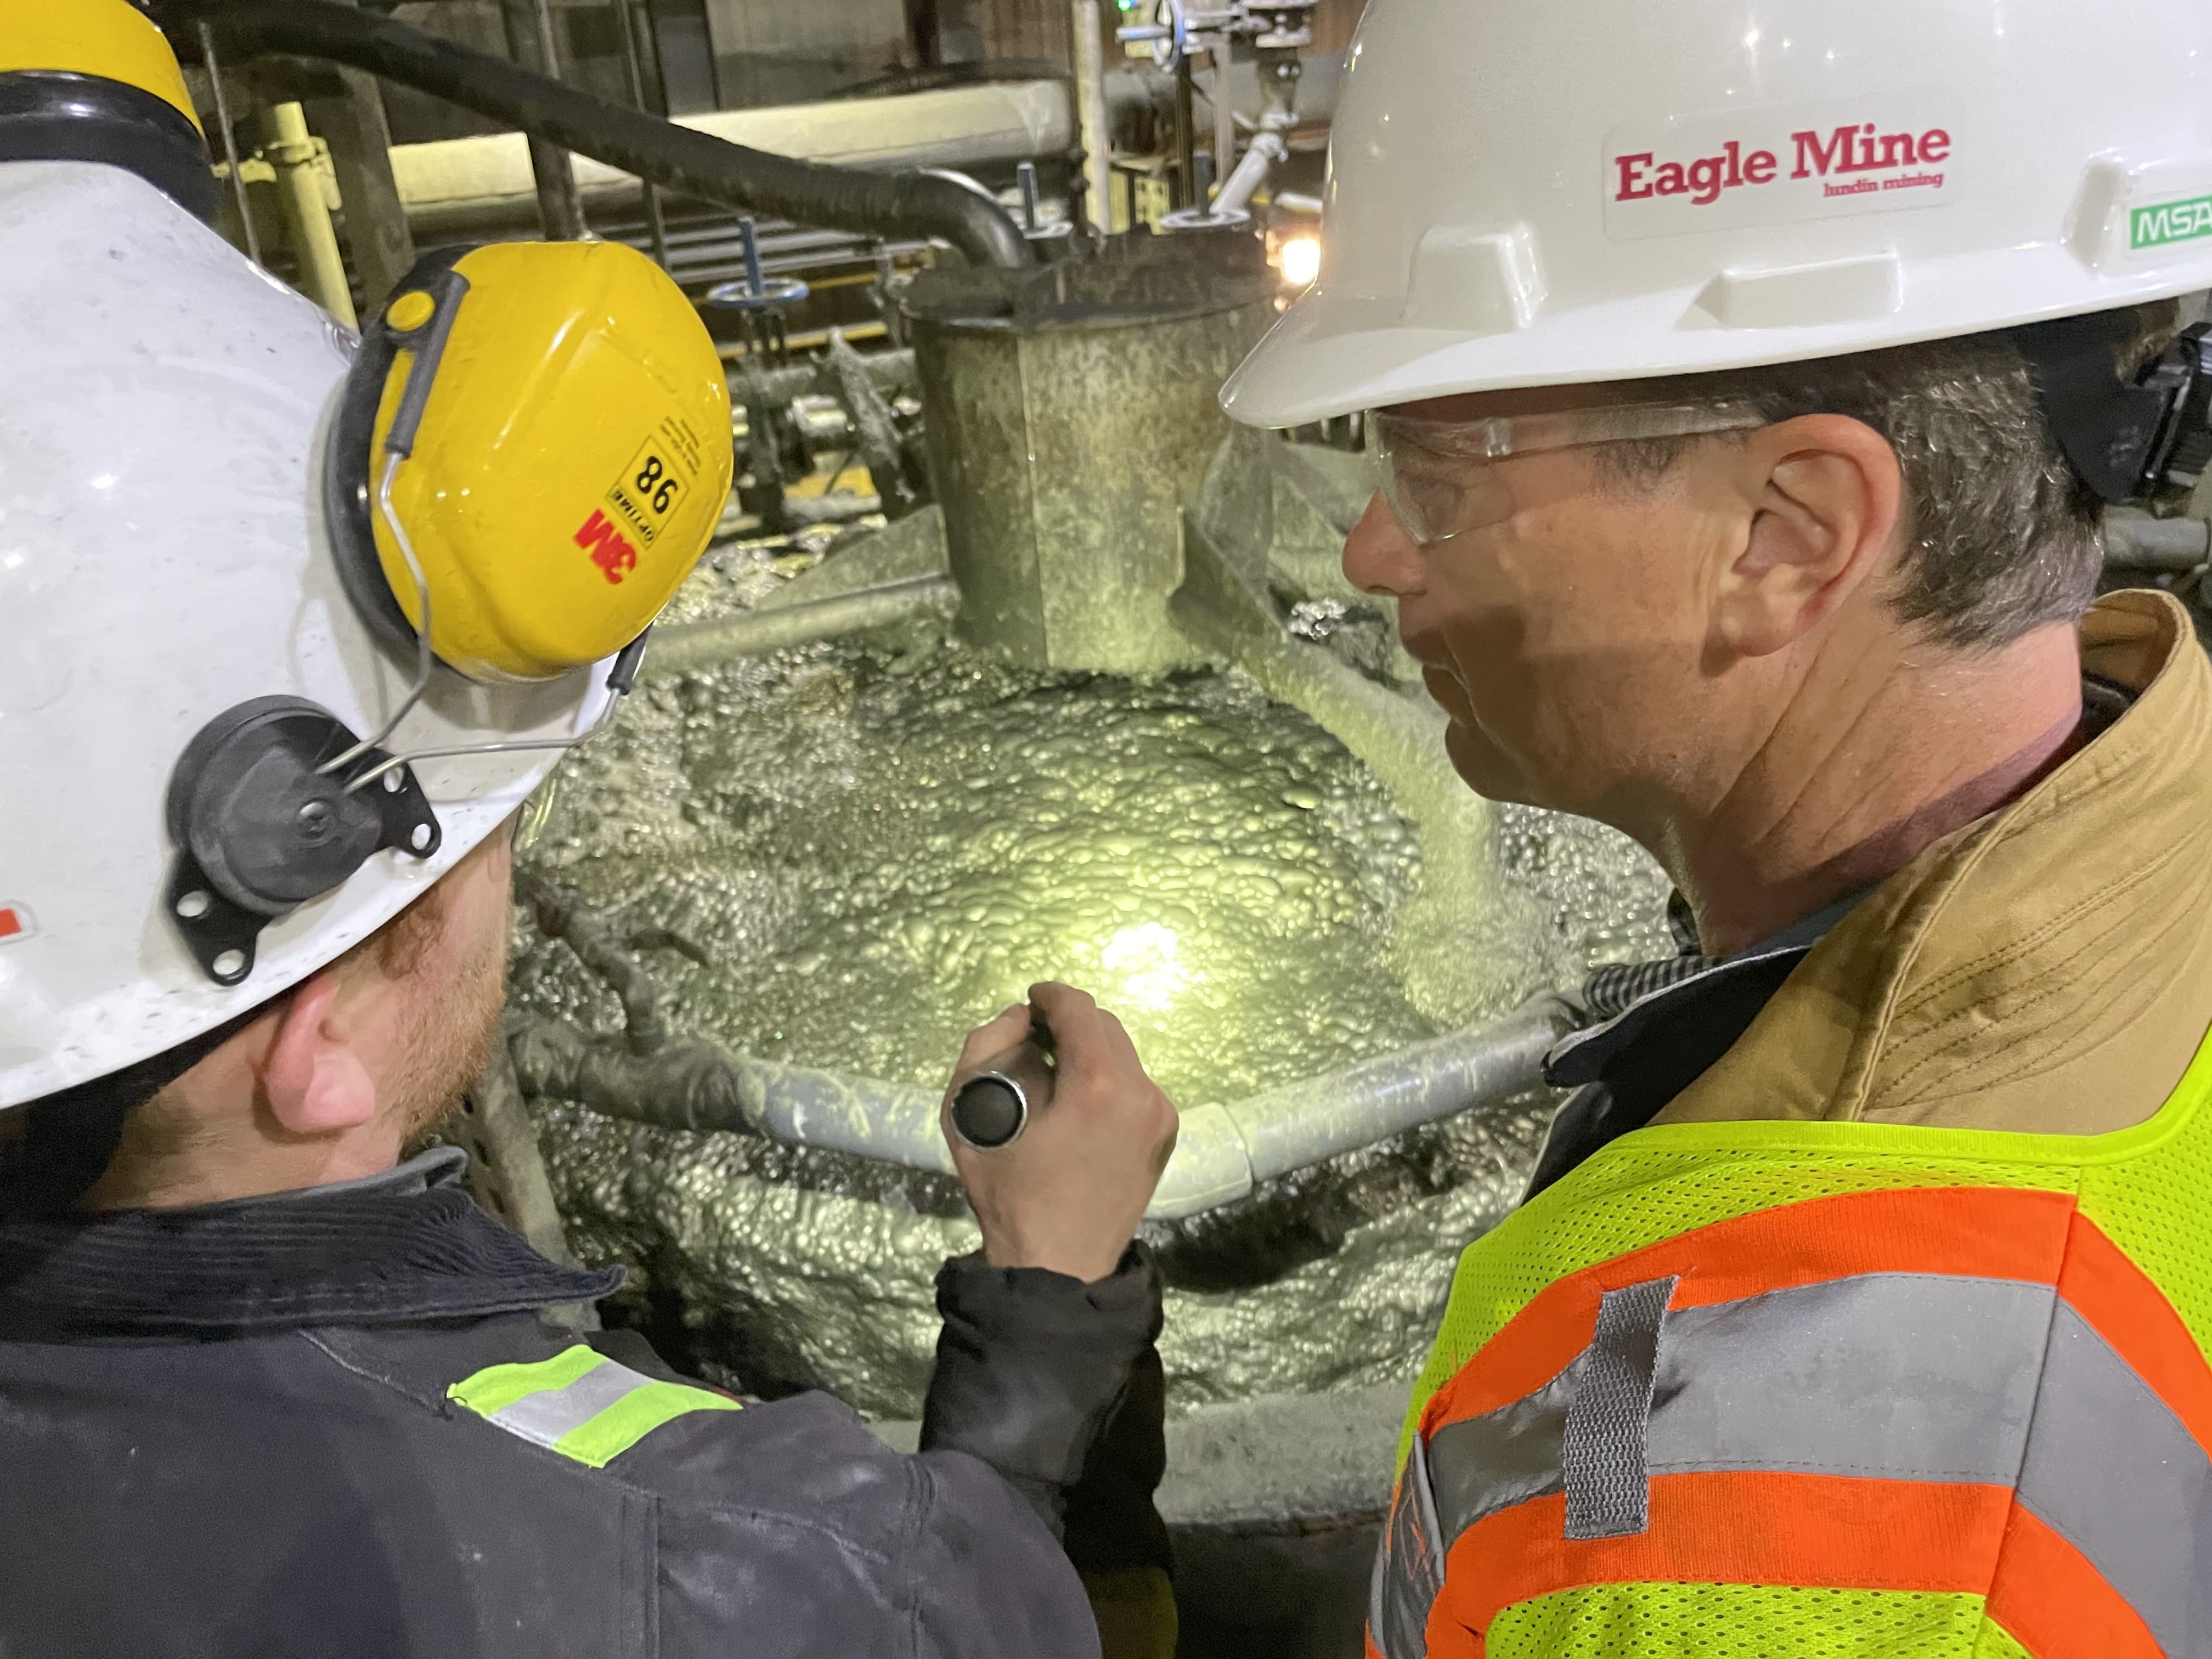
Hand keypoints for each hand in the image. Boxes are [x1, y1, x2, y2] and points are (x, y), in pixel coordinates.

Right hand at [942, 982, 1177, 1284]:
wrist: (1059, 1267)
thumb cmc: (1009, 1196)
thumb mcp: (971, 1115)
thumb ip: (987, 1047)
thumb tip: (1021, 1019)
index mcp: (1099, 1085)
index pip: (1078, 1009)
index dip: (1050, 997)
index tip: (1031, 1002)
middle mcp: (1142, 1092)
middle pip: (1105, 1026)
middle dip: (1069, 1024)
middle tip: (1034, 1039)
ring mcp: (1160, 1115)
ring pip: (1123, 1054)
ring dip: (1090, 1051)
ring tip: (1054, 1073)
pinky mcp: (1165, 1134)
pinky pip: (1134, 1085)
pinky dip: (1107, 1080)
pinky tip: (1079, 1104)